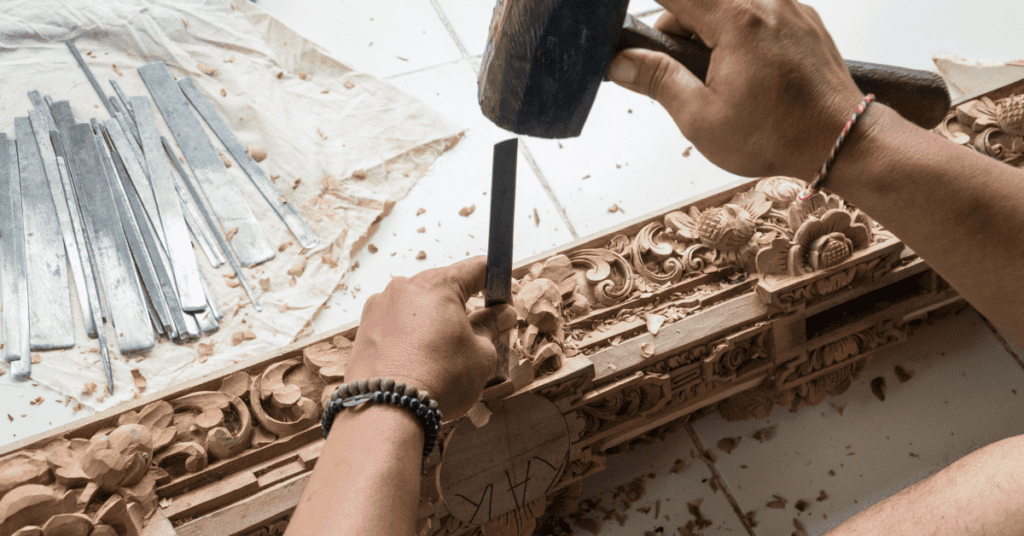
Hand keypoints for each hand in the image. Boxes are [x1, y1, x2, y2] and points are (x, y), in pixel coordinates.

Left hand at [344, 256, 517, 419]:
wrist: (385, 411)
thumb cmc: (440, 379)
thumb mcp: (480, 354)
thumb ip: (492, 327)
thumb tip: (504, 313)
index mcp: (437, 285)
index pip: (476, 268)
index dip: (496, 281)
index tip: (504, 300)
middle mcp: (404, 287)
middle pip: (444, 286)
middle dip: (464, 305)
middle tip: (479, 334)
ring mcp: (379, 307)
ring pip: (418, 306)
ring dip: (435, 322)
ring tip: (443, 357)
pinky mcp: (364, 329)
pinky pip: (396, 324)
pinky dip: (411, 336)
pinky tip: (418, 362)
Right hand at [607, 0, 865, 178]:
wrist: (840, 143)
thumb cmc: (775, 135)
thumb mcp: (701, 117)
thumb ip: (657, 81)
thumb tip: (620, 61)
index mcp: (736, 20)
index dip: (651, 11)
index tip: (636, 31)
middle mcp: (766, 2)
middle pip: (702, 0)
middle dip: (680, 28)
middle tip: (679, 73)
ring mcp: (789, 8)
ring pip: (730, 6)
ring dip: (710, 33)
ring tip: (717, 78)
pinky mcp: (804, 20)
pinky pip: (758, 13)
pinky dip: (739, 34)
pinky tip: (745, 73)